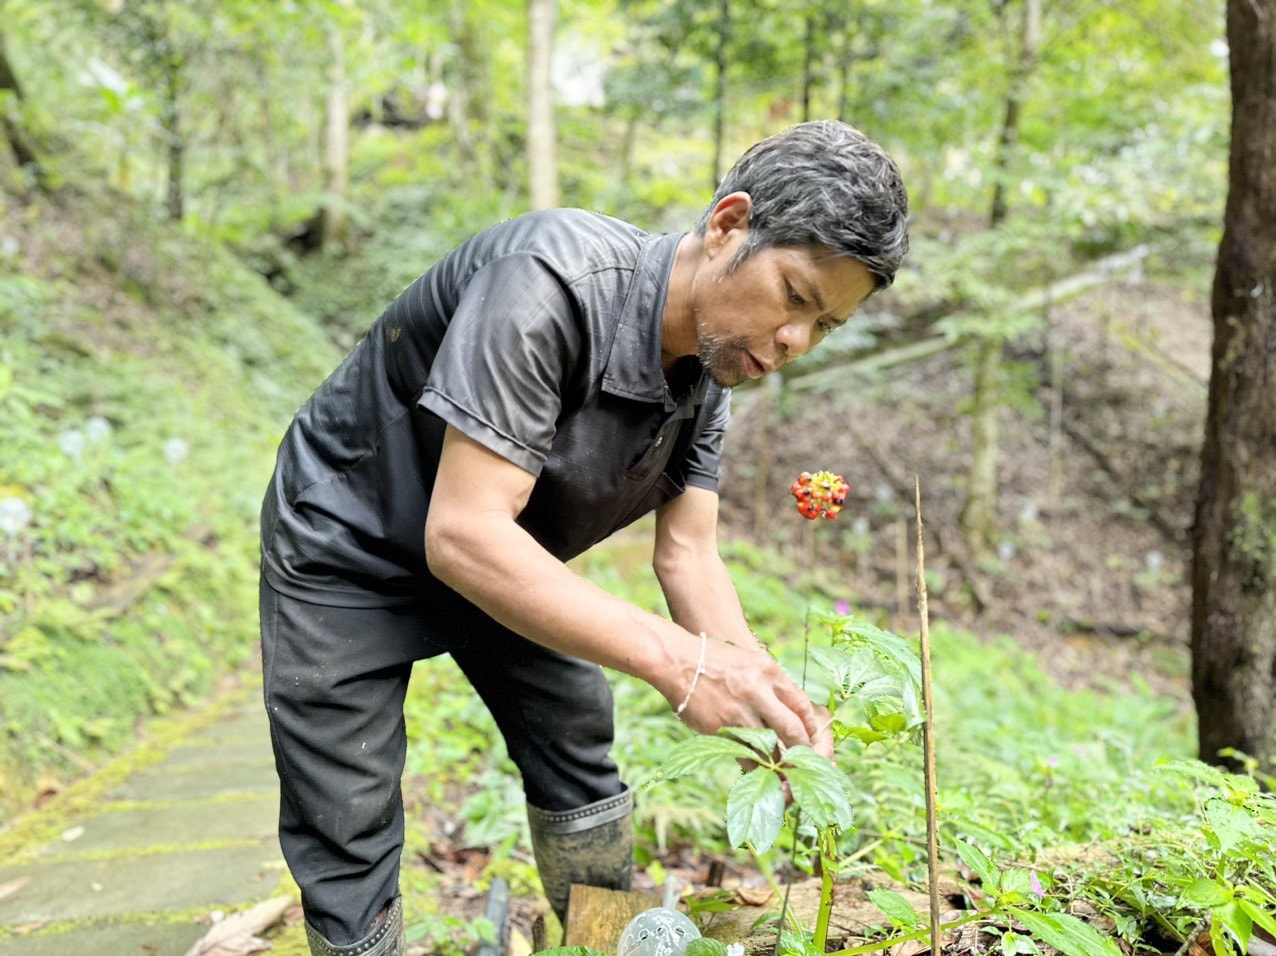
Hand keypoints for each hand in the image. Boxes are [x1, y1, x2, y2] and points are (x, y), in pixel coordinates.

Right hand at [665, 635, 832, 759]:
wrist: (678, 661)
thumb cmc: (717, 660)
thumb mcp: (752, 662)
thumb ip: (774, 684)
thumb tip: (795, 712)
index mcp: (769, 672)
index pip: (802, 705)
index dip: (810, 727)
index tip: (811, 737)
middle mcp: (756, 691)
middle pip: (792, 730)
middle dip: (803, 750)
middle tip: (806, 761)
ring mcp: (737, 712)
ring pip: (769, 747)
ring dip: (779, 761)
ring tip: (784, 768)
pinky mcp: (720, 729)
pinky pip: (745, 754)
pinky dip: (755, 763)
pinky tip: (759, 765)